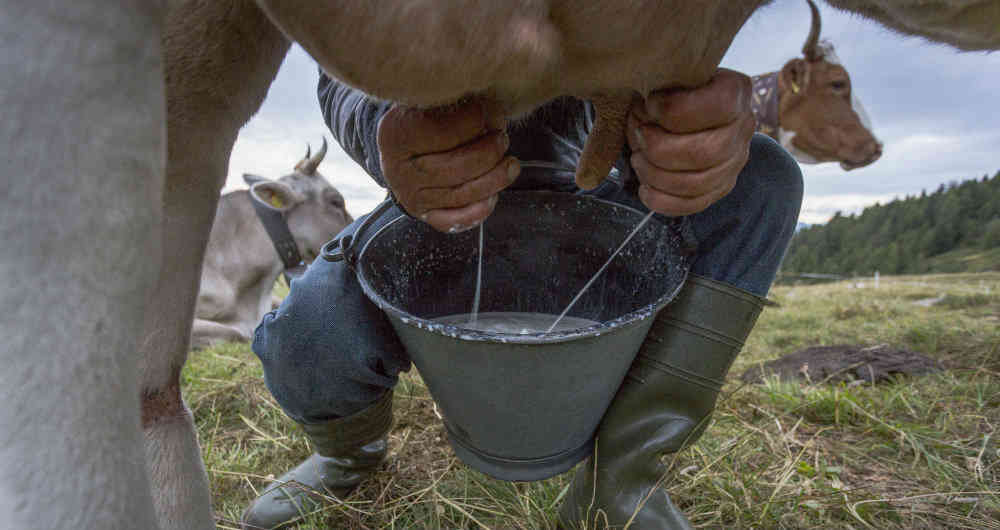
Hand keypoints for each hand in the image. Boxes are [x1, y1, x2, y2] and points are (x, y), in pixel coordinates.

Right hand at [377, 98, 520, 232]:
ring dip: (494, 180)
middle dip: (487, 153)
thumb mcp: (433, 99)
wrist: (405, 150)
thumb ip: (457, 101)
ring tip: (511, 165)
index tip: (490, 109)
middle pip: (452, 168)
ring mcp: (410, 196)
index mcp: (395, 134)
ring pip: (459, 194)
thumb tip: (495, 113)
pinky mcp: (424, 215)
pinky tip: (494, 195)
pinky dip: (478, 211)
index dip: (472, 120)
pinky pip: (453, 220)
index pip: (439, 131)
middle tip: (503, 138)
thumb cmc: (427, 116)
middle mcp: (396, 169)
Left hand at [627, 68, 754, 215]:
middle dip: (660, 148)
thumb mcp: (662, 77)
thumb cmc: (668, 89)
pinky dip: (661, 200)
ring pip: (697, 183)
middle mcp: (743, 128)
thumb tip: (637, 114)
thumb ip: (650, 89)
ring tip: (637, 158)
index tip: (648, 104)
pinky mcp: (720, 187)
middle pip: (706, 152)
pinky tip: (644, 187)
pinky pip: (693, 205)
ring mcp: (734, 162)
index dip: (676, 109)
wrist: (679, 108)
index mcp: (735, 91)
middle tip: (638, 136)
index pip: (718, 104)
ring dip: (656, 174)